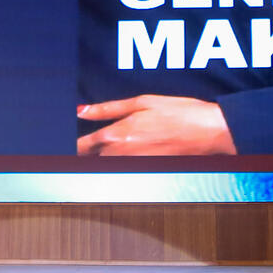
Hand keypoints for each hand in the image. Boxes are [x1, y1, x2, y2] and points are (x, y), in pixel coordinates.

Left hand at [76, 94, 236, 154]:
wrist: (208, 131)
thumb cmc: (179, 112)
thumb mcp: (141, 102)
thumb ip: (107, 108)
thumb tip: (81, 110)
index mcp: (117, 135)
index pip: (82, 146)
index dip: (72, 145)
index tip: (64, 142)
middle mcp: (122, 154)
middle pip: (91, 159)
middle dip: (85, 153)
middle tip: (80, 145)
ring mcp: (135, 165)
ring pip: (106, 166)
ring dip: (101, 159)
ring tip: (103, 148)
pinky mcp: (147, 170)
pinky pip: (124, 169)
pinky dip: (119, 163)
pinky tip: (126, 154)